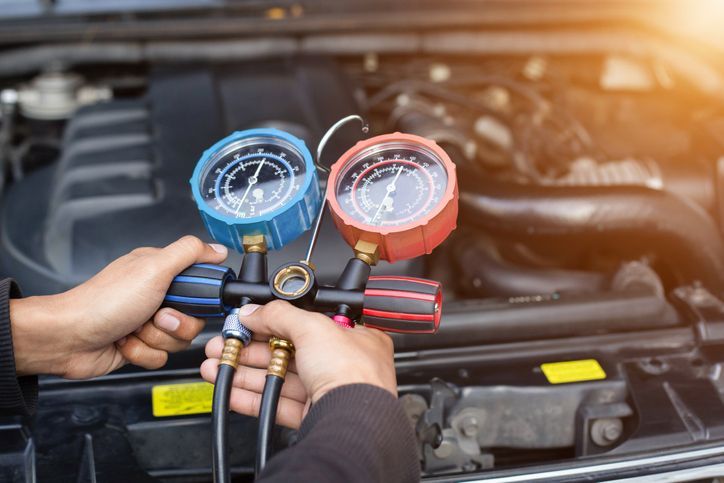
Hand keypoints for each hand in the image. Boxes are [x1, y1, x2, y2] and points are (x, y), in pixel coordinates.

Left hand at [10, 235, 227, 378]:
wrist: (69, 339)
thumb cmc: (103, 303)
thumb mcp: (153, 269)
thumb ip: (188, 254)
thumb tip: (217, 248)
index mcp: (160, 271)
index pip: (201, 283)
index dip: (200, 297)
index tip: (189, 300)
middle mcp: (156, 295)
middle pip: (194, 317)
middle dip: (176, 323)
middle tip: (156, 315)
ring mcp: (147, 322)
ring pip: (179, 339)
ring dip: (156, 339)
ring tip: (134, 329)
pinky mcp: (140, 345)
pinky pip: (161, 356)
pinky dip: (143, 353)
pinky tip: (125, 342)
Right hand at [200, 301, 395, 428]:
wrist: (353, 422)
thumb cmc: (353, 375)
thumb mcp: (313, 328)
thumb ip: (279, 315)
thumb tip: (254, 311)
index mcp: (354, 337)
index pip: (306, 323)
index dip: (274, 321)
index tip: (248, 321)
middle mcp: (344, 364)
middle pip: (288, 351)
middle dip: (250, 348)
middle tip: (225, 345)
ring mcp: (327, 391)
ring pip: (279, 378)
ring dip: (245, 372)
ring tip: (216, 366)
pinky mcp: (313, 415)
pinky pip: (276, 403)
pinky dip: (251, 397)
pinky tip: (231, 390)